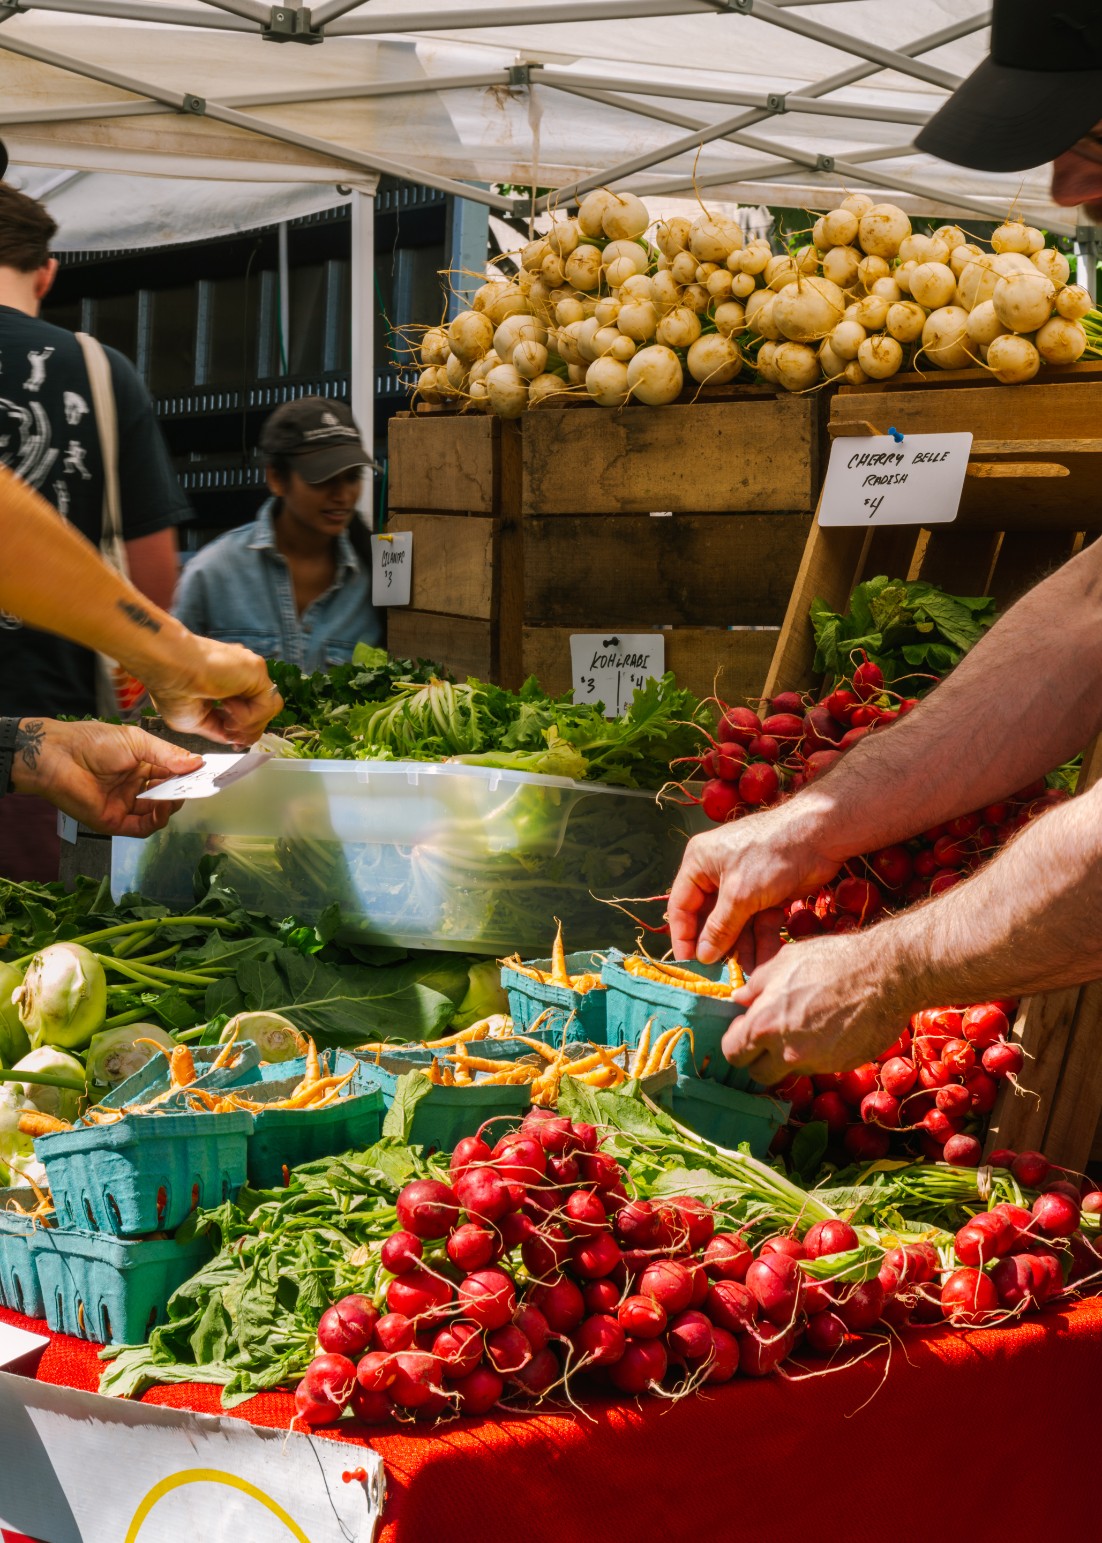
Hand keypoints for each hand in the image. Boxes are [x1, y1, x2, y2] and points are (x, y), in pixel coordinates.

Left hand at [9, 719, 202, 837]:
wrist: (57, 756)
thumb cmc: (93, 742)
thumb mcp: (136, 742)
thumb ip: (167, 754)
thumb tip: (197, 763)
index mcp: (142, 764)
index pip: (173, 773)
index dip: (189, 774)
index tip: (207, 773)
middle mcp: (136, 785)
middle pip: (168, 794)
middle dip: (183, 791)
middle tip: (197, 786)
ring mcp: (126, 804)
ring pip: (159, 812)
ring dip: (171, 806)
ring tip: (177, 796)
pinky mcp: (115, 821)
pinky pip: (142, 827)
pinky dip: (156, 821)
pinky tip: (163, 808)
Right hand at [143, 631, 282, 743]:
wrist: (168, 667)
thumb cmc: (171, 687)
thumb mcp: (196, 721)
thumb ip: (219, 729)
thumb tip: (234, 740)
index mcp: (227, 682)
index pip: (250, 710)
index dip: (245, 730)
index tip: (234, 742)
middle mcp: (241, 675)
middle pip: (263, 711)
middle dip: (248, 731)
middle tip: (230, 733)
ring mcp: (250, 672)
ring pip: (269, 710)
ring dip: (249, 725)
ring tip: (227, 720)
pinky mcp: (257, 670)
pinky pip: (267, 705)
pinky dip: (249, 716)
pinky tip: (228, 708)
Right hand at [668, 806, 841, 966]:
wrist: (820, 835)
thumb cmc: (771, 855)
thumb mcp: (740, 895)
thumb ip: (719, 928)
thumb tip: (702, 956)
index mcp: (699, 863)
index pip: (681, 905)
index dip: (683, 936)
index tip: (688, 963)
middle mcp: (717, 872)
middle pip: (710, 918)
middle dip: (717, 945)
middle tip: (719, 974)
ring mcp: (743, 883)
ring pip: (735, 923)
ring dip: (742, 948)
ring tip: (747, 974)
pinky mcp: (766, 892)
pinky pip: (756, 921)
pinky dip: (760, 939)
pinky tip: (764, 961)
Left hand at [721, 934, 906, 1085]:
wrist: (884, 973)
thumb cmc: (830, 960)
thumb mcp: (782, 962)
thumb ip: (755, 986)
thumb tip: (739, 1000)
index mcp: (764, 1025)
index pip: (732, 1053)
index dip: (736, 1041)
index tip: (746, 1028)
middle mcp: (787, 1052)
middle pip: (758, 1073)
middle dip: (760, 1058)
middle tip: (771, 1035)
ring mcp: (817, 1063)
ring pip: (790, 1070)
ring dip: (790, 1056)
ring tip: (806, 1025)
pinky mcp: (842, 1066)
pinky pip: (820, 1066)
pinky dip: (819, 1053)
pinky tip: (830, 1027)